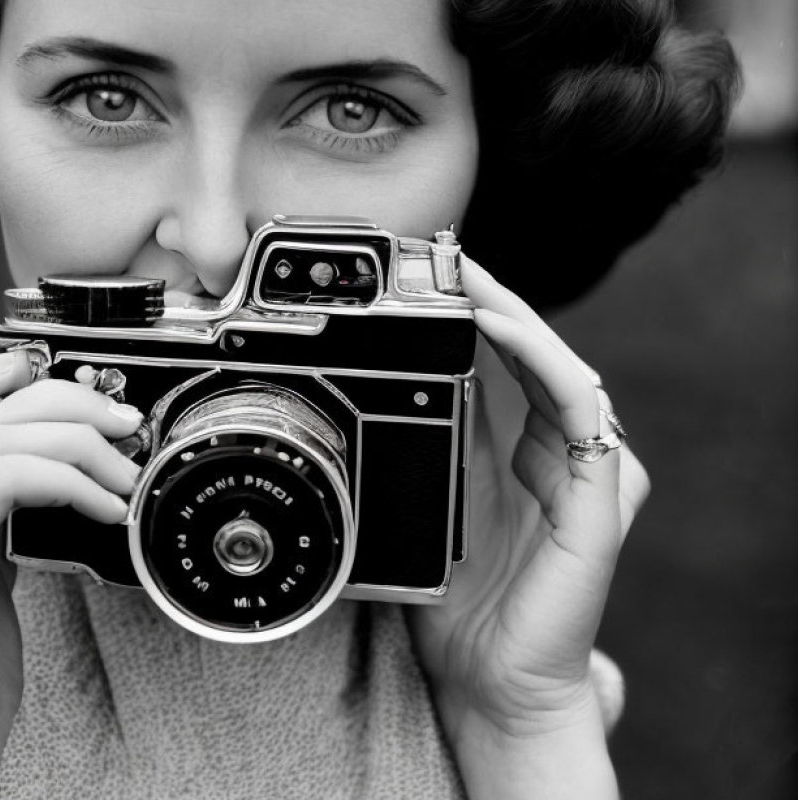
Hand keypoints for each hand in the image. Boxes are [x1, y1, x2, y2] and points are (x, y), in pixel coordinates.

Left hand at [406, 259, 649, 795]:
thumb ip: (426, 450)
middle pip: (534, 355)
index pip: (505, 366)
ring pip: (560, 366)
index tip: (430, 279)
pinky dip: (542, 361)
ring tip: (468, 279)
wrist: (491, 680)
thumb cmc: (459, 606)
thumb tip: (383, 392)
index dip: (474, 317)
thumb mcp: (428, 508)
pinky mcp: (602, 493)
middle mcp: (557, 453)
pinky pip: (581, 409)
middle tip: (445, 257)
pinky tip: (501, 331)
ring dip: (515, 317)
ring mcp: (585, 470)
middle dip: (492, 301)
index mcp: (520, 454)